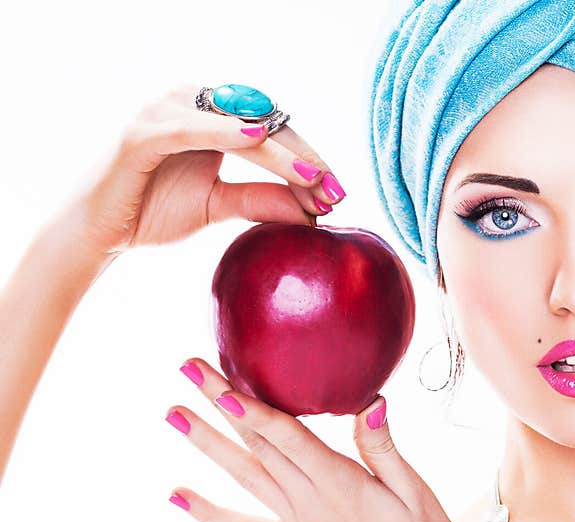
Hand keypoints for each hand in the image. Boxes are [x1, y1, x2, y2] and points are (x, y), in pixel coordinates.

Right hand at [70, 84, 345, 253]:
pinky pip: (189, 127)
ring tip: (313, 176)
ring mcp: (166, 112)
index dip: (308, 161)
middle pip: (263, 123)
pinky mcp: (142, 132)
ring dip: (278, 149)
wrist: (104, 231)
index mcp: (214, 120)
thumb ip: (260, 201)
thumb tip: (313, 213)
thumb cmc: (155, 209)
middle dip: (303, 158)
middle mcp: (193, 105)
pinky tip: (256, 138)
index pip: (273, 134)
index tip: (338, 194)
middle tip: (335, 191)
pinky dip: (223, 130)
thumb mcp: (219, 206)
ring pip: (235, 123)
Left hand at [163, 358, 469, 521]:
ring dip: (207, 444)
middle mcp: (311, 505)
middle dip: (220, 405)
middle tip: (187, 369)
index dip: (252, 408)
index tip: (218, 383)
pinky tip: (178, 496)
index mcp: (341, 487)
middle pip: (258, 446)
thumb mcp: (417, 494)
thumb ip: (383, 449)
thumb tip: (369, 402)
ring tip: (173, 415)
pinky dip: (210, 514)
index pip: (288, 438)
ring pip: (245, 476)